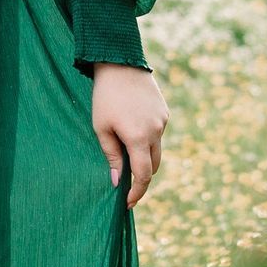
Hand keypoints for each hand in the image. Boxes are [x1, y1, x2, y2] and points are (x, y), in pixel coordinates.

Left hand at [92, 62, 167, 206]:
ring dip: (144, 156)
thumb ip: (111, 156)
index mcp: (138, 138)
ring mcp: (162, 121)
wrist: (120, 62)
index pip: (143, 176)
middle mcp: (155, 132)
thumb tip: (116, 181)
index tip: (127, 203)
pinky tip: (132, 126)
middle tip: (126, 181)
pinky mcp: (164, 112)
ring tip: (126, 150)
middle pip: (153, 166)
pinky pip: (158, 133)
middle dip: (141, 177)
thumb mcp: (101, 127)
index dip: (137, 192)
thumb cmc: (104, 96)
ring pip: (156, 150)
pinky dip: (148, 138)